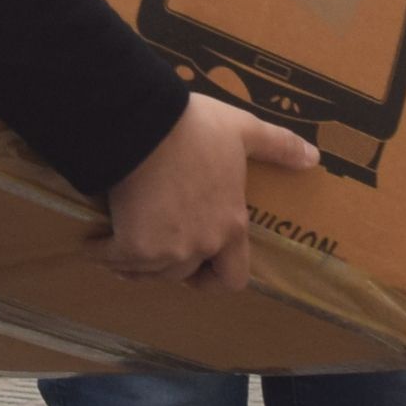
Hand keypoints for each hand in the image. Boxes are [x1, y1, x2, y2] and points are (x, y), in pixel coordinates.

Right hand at [101, 92, 318, 290]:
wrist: (145, 125)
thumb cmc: (194, 128)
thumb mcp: (243, 131)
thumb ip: (278, 146)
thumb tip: (314, 159)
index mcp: (231, 225)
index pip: (232, 279)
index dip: (213, 280)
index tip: (197, 272)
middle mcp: (202, 246)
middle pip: (183, 276)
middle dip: (167, 265)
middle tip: (152, 246)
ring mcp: (167, 251)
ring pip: (148, 272)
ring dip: (134, 262)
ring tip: (119, 244)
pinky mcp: (132, 247)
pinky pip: (114, 261)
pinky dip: (101, 253)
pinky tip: (91, 242)